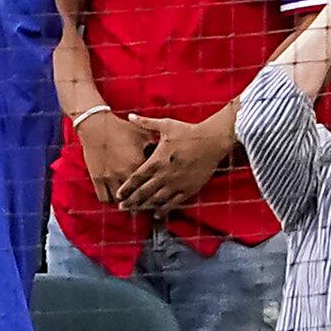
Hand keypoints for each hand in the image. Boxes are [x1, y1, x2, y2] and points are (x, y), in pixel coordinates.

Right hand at [76, 108, 151, 204]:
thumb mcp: (143, 135)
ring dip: (125, 204)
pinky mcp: (97, 178)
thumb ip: (156, 147)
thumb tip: (166, 154)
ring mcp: (110, 177)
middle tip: (144, 209)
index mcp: (139, 164)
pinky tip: (114, 198)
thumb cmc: (121, 128)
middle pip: (136, 199)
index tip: (158, 201)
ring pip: (120, 201)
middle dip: (141, 206)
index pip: (151, 187)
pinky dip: (110, 200)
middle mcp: (125, 173)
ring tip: (129, 205)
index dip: (155, 197)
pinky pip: (104, 198)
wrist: (97, 124)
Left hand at [117, 113, 233, 216]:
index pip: (136, 178)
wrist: (211, 141)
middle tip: (122, 207)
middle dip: (131, 201)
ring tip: (136, 211)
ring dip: (145, 207)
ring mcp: (176, 184)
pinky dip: (163, 210)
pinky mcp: (188, 189)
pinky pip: (173, 203)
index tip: (118, 195)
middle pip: (143, 192)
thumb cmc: (188, 132)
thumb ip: (145, 123)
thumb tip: (130, 115)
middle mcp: (164, 175)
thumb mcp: (166, 125)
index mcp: (156, 160)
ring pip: (156, 200)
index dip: (126, 188)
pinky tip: (157, 214)